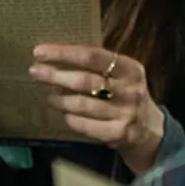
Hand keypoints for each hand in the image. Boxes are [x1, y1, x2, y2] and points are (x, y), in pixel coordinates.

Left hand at [30, 44, 164, 173]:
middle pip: (84, 80)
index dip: (64, 53)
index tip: (39, 51)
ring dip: (60, 99)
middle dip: (55, 75)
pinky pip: (85, 125)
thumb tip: (55, 57)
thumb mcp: (121, 77)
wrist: (149, 131)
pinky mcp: (119, 133)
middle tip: (35, 72)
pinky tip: (65, 115)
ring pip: (82, 104)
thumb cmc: (126, 97)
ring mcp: (125, 113)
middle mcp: (130, 89)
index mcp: (130, 68)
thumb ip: (97, 66)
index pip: (92, 55)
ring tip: (50, 96)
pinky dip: (71, 119)